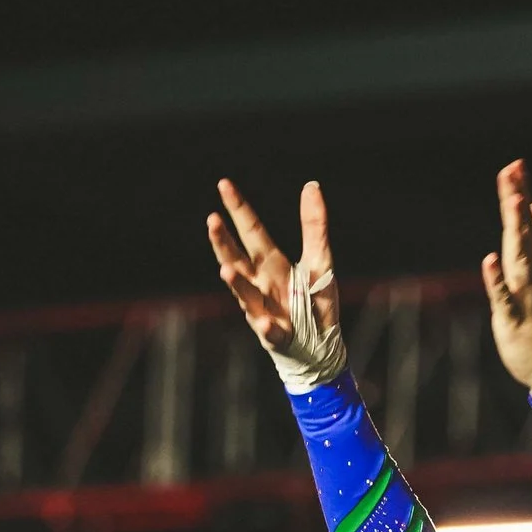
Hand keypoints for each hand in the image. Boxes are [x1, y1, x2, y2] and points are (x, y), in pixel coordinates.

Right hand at [209, 179, 343, 380]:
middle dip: (223, 242)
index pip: (252, 231)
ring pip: (245, 294)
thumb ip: (314, 226)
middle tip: (212, 220)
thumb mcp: (320, 260)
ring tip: (226, 270)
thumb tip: (311, 185)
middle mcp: (261, 284)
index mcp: (271, 263)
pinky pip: (269, 330)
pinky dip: (266, 326)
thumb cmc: (314, 301)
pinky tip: (264, 321)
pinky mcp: (275, 335)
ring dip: (236, 283)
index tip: (224, 184)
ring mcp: (263, 309)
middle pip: (237, 259)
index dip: (238, 209)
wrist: (319, 346)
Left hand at [480, 160, 531, 399]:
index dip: (520, 194)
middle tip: (512, 174)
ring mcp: (525, 295)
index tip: (515, 165)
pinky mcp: (513, 319)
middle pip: (523, 234)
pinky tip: (489, 261)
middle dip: (517, 205)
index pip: (527, 223)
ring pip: (519, 259)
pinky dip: (496, 279)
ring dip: (516, 233)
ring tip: (512, 205)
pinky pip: (504, 297)